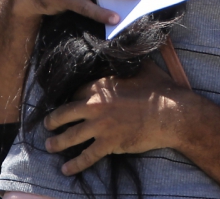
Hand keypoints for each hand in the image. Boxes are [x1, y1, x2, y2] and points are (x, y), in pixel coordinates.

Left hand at [43, 62, 184, 174]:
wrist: (172, 114)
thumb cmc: (160, 89)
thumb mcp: (142, 67)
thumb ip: (126, 62)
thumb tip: (123, 50)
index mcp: (101, 86)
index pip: (76, 92)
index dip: (71, 98)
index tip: (68, 103)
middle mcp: (95, 105)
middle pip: (65, 113)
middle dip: (53, 120)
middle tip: (48, 124)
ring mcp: (100, 126)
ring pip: (71, 136)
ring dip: (57, 142)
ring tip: (50, 145)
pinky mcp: (109, 143)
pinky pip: (87, 156)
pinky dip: (75, 164)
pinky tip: (66, 169)